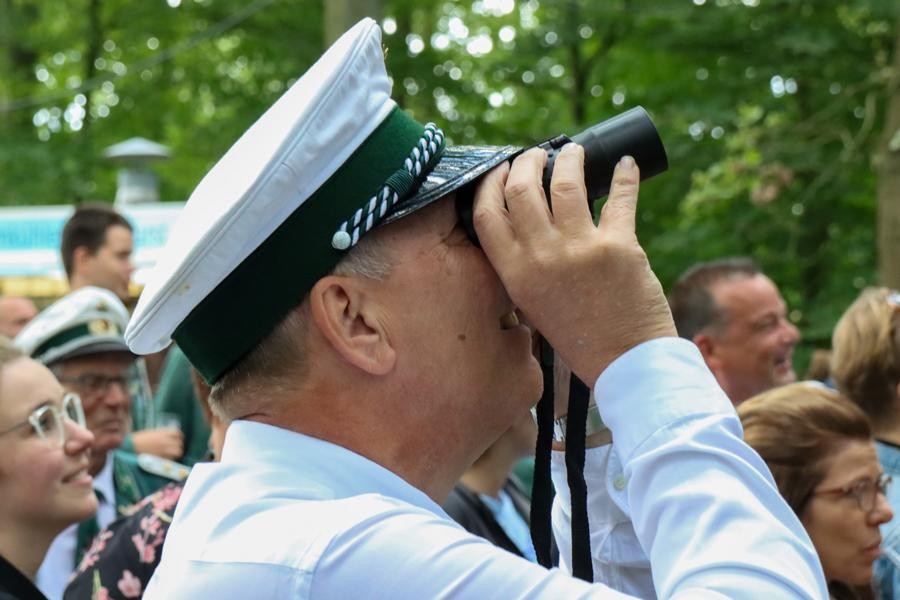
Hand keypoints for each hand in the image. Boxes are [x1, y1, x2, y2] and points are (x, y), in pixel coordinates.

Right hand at [131, 427, 184, 459]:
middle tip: (174, 447)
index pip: (178, 433)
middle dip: (178, 445)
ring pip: (177, 451)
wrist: (131, 446)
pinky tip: (165, 457)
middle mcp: (166, 440)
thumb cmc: (139, 439)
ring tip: (171, 453)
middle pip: (179, 443)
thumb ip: (162, 433)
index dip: (178, 436)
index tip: (177, 439)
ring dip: (176, 452)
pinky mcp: (161, 457)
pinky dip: (170, 458)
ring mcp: (164, 449)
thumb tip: (170, 436)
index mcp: (164, 432)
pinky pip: (170, 458)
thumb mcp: (152, 432)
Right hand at [473, 144, 675, 384]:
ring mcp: (579, 249)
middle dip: (529, 161)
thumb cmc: (578, 333)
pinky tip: (626, 164)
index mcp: (515, 272)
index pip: (487, 213)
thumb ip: (524, 262)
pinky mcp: (618, 245)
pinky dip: (625, 175)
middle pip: (523, 188)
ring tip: (575, 152)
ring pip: (566, 182)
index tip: (502, 169)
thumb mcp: (533, 301)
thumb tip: (528, 215)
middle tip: (539, 155)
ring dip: (571, 159)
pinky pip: (620, 197)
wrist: (623, 360)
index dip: (491, 183)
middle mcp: (541, 257)